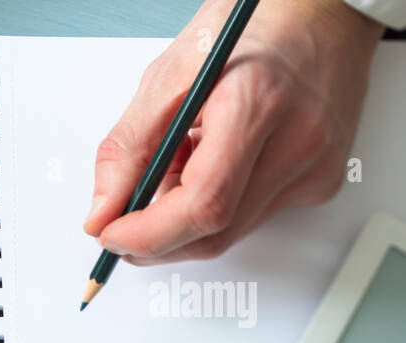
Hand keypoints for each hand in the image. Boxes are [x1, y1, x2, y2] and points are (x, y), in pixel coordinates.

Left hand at [83, 0, 383, 264]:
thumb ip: (128, 148)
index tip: (111, 235)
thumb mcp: (168, 76)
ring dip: (183, 218)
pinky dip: (214, 206)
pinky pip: (251, 217)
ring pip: (229, 233)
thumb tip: (102, 212)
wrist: (318, 13)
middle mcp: (299, 142)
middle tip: (122, 222)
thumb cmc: (246, 30)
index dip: (149, 234)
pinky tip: (209, 165)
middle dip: (157, 239)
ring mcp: (316, 166)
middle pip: (215, 232)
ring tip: (177, 165)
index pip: (202, 205)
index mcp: (258, 104)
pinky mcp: (321, 180)